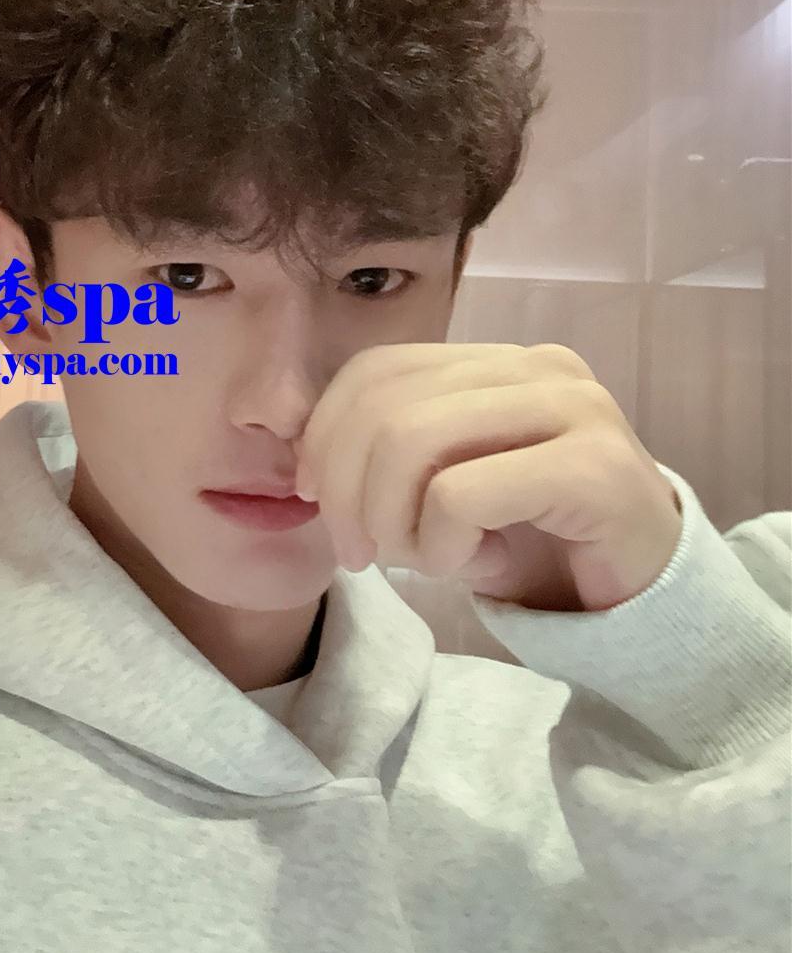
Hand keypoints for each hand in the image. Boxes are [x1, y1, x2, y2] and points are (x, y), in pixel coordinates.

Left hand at [294, 343, 683, 612]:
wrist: (644, 591)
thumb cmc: (536, 538)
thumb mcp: (447, 488)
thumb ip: (392, 458)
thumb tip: (306, 465)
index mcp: (496, 361)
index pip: (377, 368)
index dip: (325, 431)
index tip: (310, 495)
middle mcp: (537, 367)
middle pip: (386, 405)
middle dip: (345, 490)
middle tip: (357, 554)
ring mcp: (573, 408)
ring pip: (414, 441)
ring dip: (393, 522)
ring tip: (420, 562)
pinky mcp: (593, 467)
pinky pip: (461, 496)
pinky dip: (442, 546)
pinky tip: (476, 566)